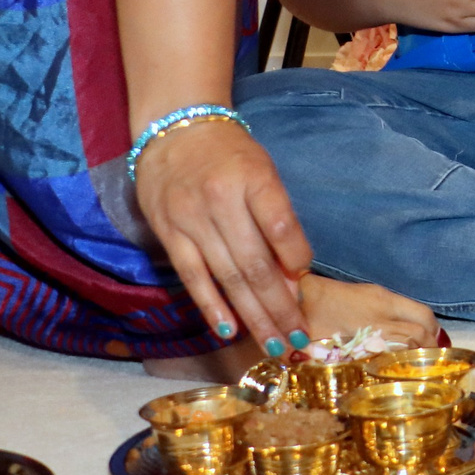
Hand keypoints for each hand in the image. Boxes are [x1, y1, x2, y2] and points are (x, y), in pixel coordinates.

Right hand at [135, 119, 313, 351]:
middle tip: (297, 337)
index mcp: (254, 178)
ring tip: (272, 343)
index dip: (296, 259)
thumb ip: (277, 219)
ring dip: (252, 315)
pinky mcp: (168, 235)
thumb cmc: (230, 155)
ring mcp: (191, 220)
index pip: (280, 225)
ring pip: (226, 277)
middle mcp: (221, 201)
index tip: (306, 286)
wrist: (175, 131)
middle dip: (279, 305)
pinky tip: (229, 329)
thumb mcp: (263, 172)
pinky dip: (211, 306)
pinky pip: (192, 278)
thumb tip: (293, 274)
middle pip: (254, 263)